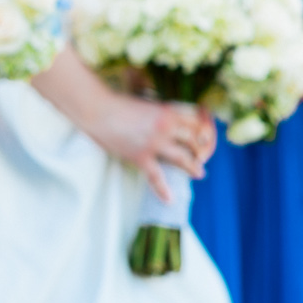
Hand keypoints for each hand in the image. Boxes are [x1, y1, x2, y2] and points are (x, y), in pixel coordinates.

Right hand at [82, 92, 213, 201]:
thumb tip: (163, 117)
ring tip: (199, 173)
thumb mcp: (144, 103)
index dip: (204, 129)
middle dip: (201, 149)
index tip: (205, 136)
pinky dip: (163, 189)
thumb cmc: (116, 103)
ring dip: (193, 166)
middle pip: (194, 140)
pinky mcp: (140, 157)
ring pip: (183, 158)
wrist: (97, 110)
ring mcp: (154, 143)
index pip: (196, 122)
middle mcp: (166, 127)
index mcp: (168, 112)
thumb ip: (158, 111)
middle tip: (203, 157)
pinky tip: (169, 199)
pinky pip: (156, 177)